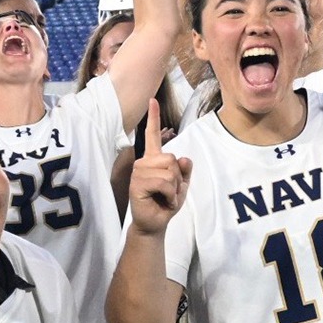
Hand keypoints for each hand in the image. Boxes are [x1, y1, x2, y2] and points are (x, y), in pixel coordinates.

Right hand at [129, 100, 191, 235]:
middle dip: (177, 177)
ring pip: (169, 171)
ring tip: (164, 197)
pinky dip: (170, 195)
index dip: (154, 118)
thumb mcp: (181, 185)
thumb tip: (184, 158)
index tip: (152, 100)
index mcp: (153, 159)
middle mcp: (144, 163)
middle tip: (169, 191)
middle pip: (171, 158)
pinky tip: (162, 201)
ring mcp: (139, 173)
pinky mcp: (137, 184)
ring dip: (174, 188)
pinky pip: (164, 182)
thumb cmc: (165, 203)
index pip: (153, 136)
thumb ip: (185, 171)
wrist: (155, 223)